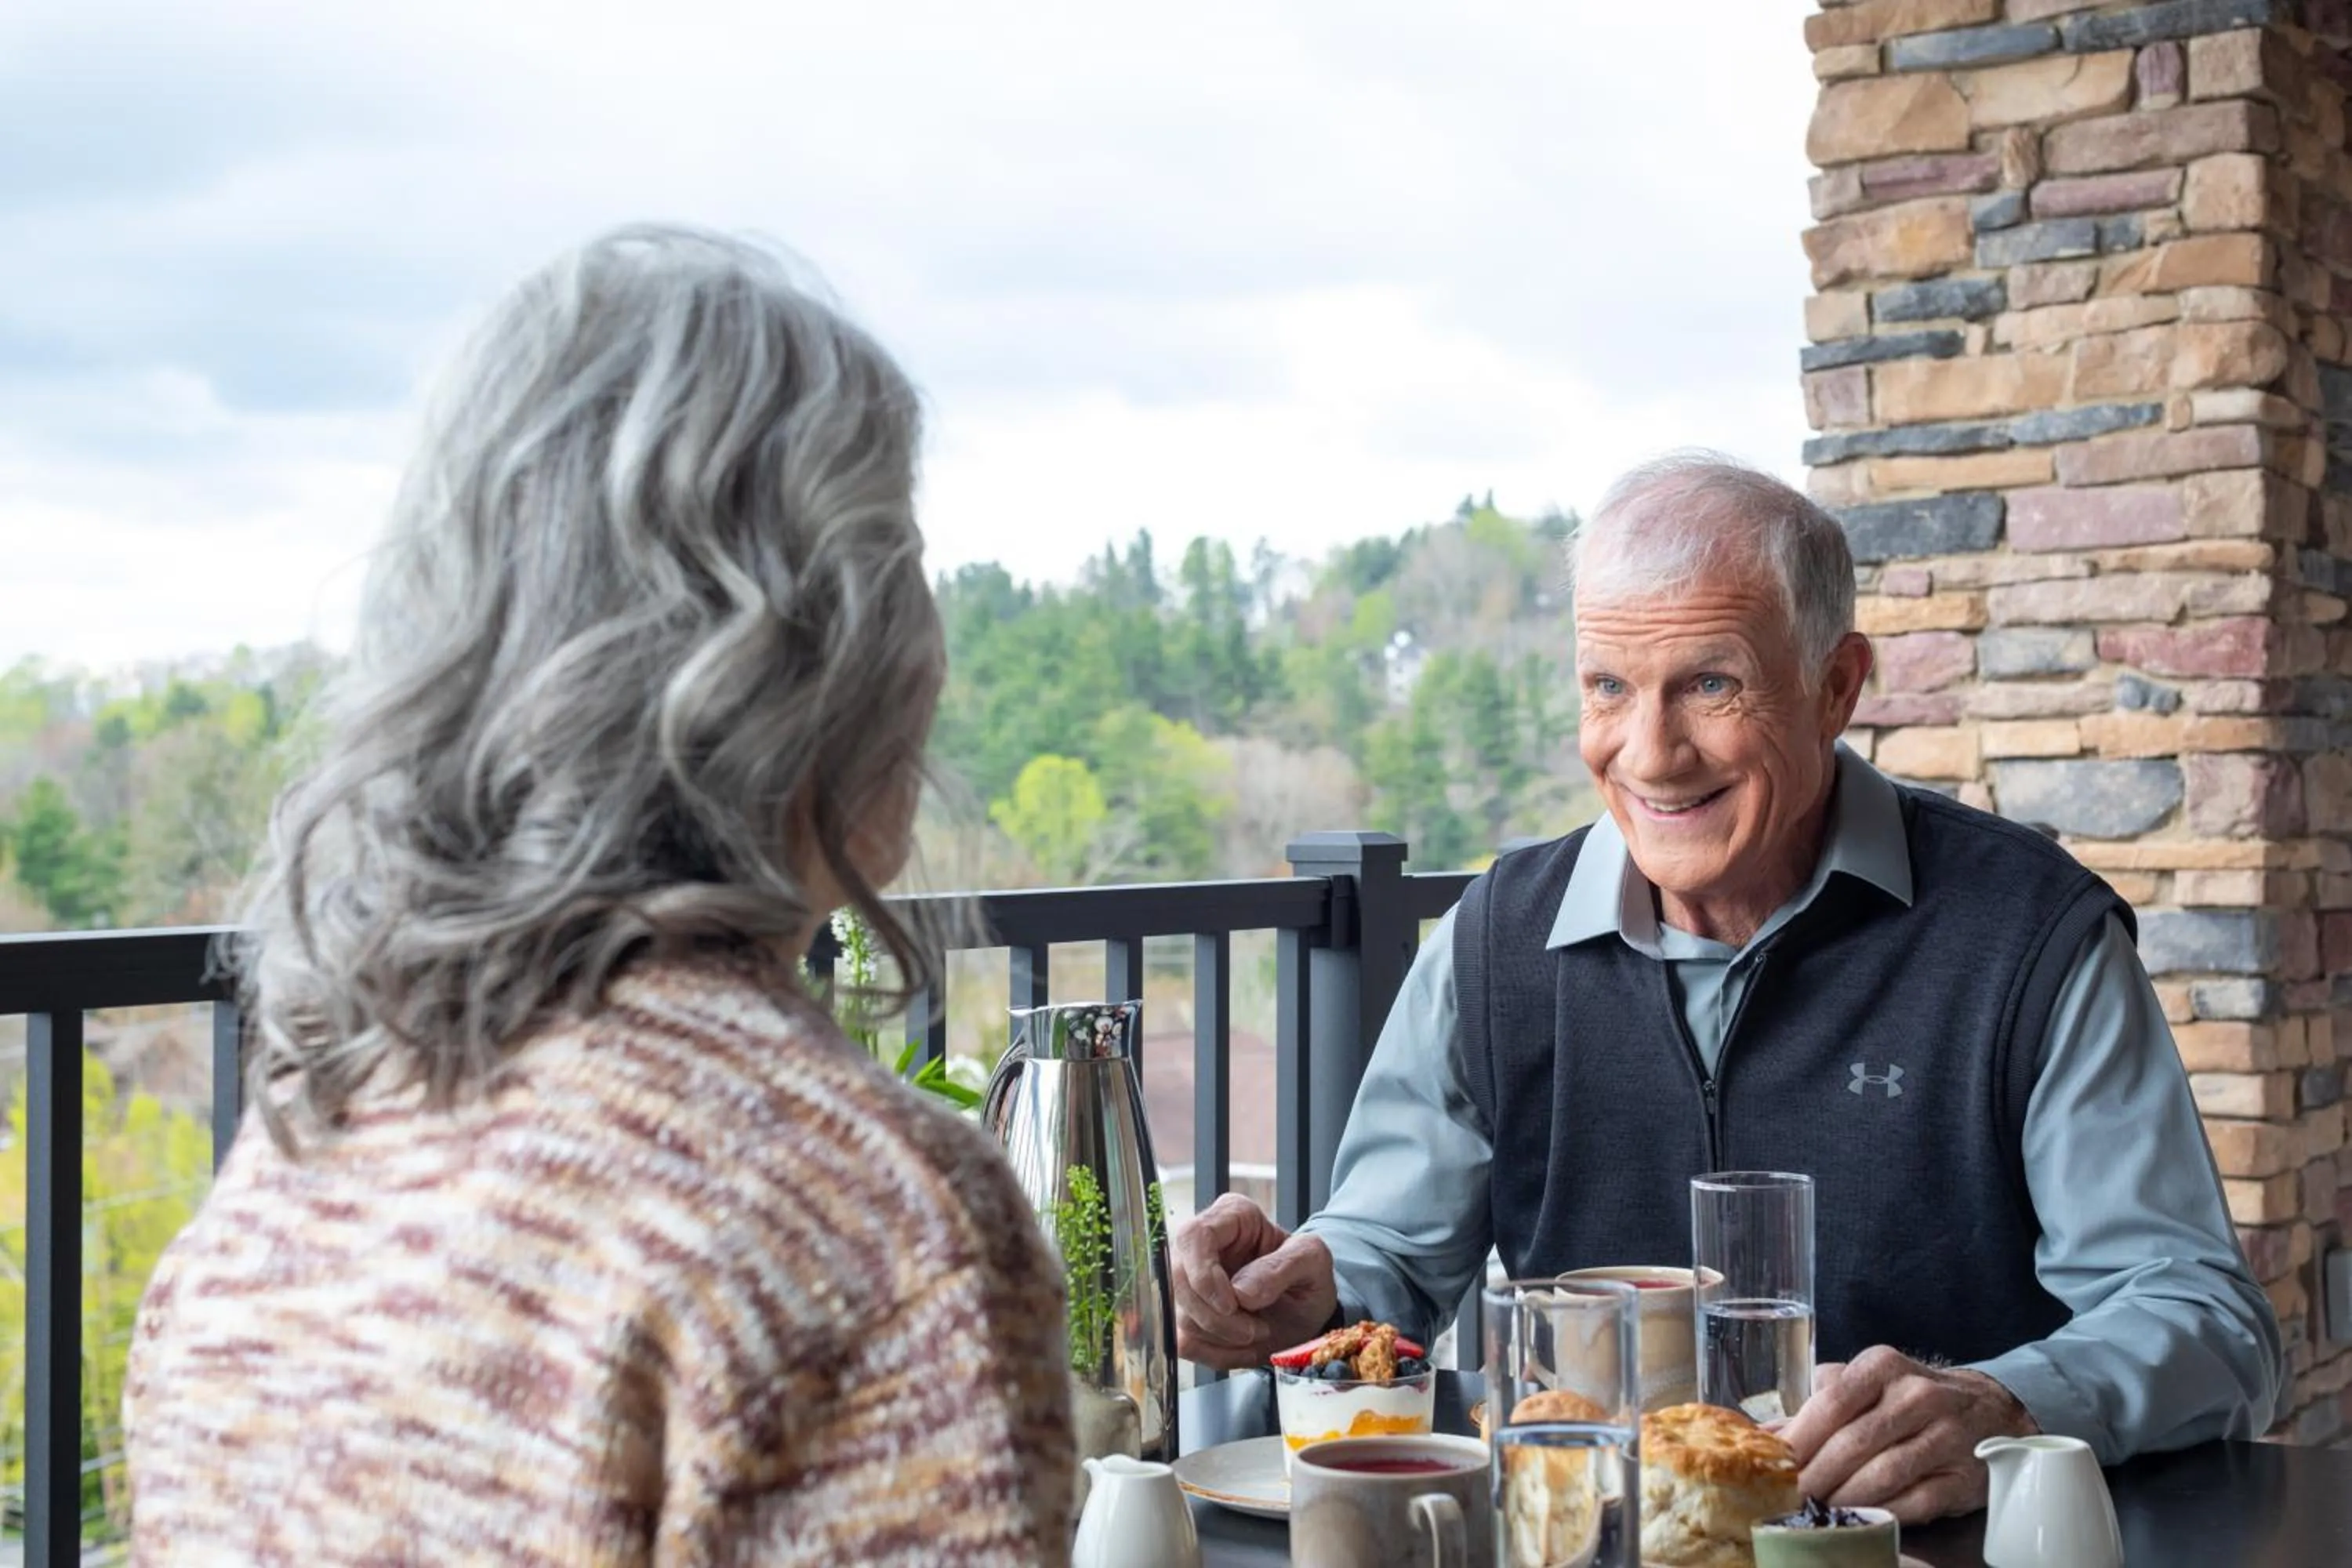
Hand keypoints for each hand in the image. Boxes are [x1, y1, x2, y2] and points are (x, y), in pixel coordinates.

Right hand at [1170, 1193, 1337, 1368]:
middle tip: (1255, 1330)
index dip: (1204, 1274)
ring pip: (1180, 1314)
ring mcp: (1190, 1281)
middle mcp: (1202, 1244)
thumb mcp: (1313, 1262)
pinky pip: (1184, 1343)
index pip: (1193, 1236)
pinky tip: (1244, 1348)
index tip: (1232, 1305)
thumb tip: (1241, 1292)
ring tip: (1257, 1333)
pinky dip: (1216, 1354)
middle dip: (1216, 1317)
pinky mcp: (1188, 1314)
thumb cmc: (1309, 1275)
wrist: (1306, 1311)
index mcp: (1232, 1216)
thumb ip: (1282, 1268)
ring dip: (1221, 1337)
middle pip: (1178, 1279)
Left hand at [1779, 1346, 2037, 1522]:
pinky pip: (1916, 1501)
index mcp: (1883, 1366)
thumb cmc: (1910, 1399)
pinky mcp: (1964, 1476)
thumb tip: (1762, 1434)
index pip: (1831, 1402)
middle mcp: (1917, 1395)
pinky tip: (1862, 1520)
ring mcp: (1946, 1435)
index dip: (1799, 1439)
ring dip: (1845, 1498)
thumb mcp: (1868, 1385)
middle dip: (1815, 1476)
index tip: (1773, 1466)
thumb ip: (1818, 1405)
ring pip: (1883, 1474)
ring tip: (1818, 1512)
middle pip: (1853, 1443)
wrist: (1990, 1411)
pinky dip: (1884, 1513)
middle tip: (1788, 1499)